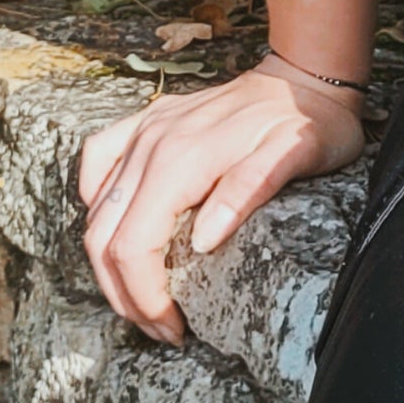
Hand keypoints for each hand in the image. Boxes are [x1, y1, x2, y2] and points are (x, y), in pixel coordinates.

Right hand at [76, 58, 366, 344]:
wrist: (305, 74)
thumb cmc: (308, 123)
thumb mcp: (296, 156)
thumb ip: (247, 191)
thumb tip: (202, 240)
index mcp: (182, 159)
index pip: (134, 245)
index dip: (145, 296)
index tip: (172, 328)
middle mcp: (152, 143)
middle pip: (104, 236)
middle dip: (124, 294)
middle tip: (158, 327)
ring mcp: (145, 130)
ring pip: (97, 208)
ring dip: (109, 263)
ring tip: (141, 299)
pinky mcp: (147, 123)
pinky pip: (98, 160)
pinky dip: (95, 201)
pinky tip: (111, 225)